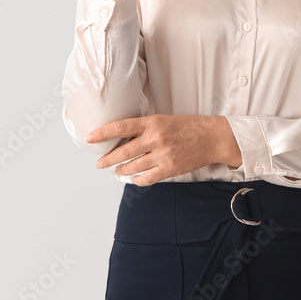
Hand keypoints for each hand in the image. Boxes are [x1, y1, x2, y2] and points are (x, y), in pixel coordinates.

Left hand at [87, 114, 230, 185]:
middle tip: (99, 163)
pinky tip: (134, 178)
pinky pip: (147, 178)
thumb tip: (122, 135)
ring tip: (116, 170)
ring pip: (133, 166)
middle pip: (123, 151)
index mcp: (152, 122)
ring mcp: (163, 155)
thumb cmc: (187, 126)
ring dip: (121, 170)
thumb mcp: (163, 119)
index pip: (121, 127)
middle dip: (108, 159)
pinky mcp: (170, 169)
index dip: (102, 133)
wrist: (211, 137)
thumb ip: (144, 127)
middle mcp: (155, 138)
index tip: (89, 138)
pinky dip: (137, 180)